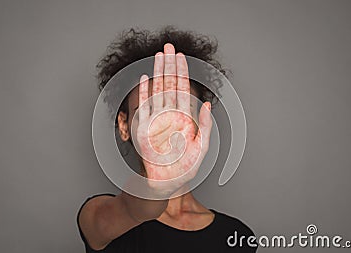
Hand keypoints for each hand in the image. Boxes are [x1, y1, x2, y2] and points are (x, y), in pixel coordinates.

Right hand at [135, 43, 211, 195]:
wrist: (168, 182)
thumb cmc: (186, 167)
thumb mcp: (202, 146)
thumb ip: (205, 125)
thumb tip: (207, 104)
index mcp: (184, 117)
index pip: (183, 89)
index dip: (182, 72)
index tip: (180, 56)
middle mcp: (170, 115)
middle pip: (169, 84)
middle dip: (169, 65)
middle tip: (169, 46)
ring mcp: (156, 120)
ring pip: (157, 90)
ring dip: (158, 73)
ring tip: (158, 55)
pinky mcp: (143, 128)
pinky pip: (143, 107)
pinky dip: (144, 92)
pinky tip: (146, 78)